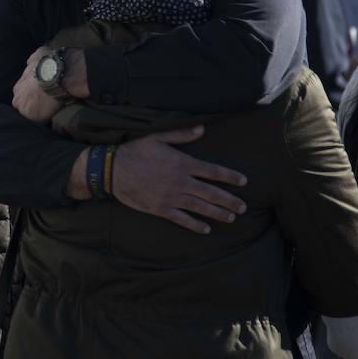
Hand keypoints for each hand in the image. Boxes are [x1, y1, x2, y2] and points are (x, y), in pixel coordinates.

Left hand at [13, 49, 65, 123]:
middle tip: (45, 104)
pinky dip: (45, 119)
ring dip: (38, 114)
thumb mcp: (37, 55)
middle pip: (24, 106)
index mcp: (18, 87)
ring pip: (30, 115)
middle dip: (33, 106)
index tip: (40, 95)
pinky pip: (39, 121)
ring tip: (50, 111)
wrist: (55, 74)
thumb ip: (32, 60)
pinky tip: (53, 115)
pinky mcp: (32, 117)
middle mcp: (17, 98)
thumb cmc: (47, 64)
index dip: (32, 96)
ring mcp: (23, 109)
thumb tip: (30, 62)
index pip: (22, 95)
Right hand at [87, 126, 246, 233]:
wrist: (113, 170)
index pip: (213, 171)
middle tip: (244, 208)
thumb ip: (181, 135)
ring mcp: (171, 197)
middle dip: (229, 201)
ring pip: (200, 208)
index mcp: (182, 163)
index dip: (230, 177)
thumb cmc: (135, 151)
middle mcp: (180, 182)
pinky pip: (182, 219)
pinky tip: (206, 229)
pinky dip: (195, 225)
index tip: (244, 182)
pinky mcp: (161, 209)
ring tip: (232, 218)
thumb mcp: (158, 137)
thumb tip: (202, 128)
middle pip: (211, 193)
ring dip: (218, 213)